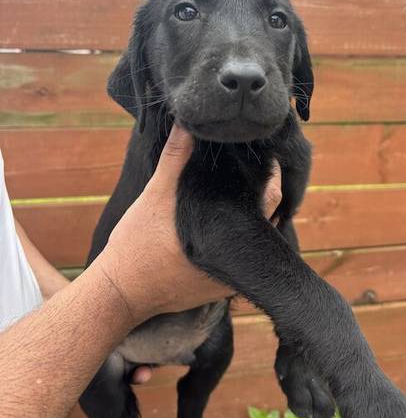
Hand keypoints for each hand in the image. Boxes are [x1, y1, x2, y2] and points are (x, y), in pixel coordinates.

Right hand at [95, 125, 281, 327]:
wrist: (120, 292)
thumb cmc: (137, 244)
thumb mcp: (155, 196)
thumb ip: (175, 160)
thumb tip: (188, 125)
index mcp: (228, 234)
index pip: (269, 200)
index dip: (272, 176)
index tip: (270, 157)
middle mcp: (236, 260)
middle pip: (269, 220)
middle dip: (266, 195)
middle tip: (261, 168)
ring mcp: (229, 278)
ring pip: (257, 240)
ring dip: (256, 217)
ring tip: (250, 189)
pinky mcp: (218, 288)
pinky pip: (240, 257)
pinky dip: (241, 236)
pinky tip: (231, 220)